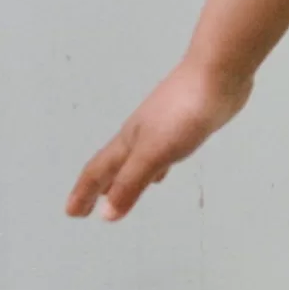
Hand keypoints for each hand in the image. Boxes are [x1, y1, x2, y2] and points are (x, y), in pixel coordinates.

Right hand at [66, 57, 253, 220]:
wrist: (217, 74)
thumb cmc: (182, 114)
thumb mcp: (153, 152)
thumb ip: (130, 183)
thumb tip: (106, 215)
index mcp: (128, 141)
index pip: (98, 171)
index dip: (83, 193)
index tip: (71, 214)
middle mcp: (139, 134)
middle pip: (113, 164)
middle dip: (98, 187)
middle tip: (87, 208)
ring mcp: (163, 127)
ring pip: (135, 158)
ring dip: (124, 177)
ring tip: (119, 193)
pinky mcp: (185, 124)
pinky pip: (160, 152)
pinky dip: (155, 166)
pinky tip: (163, 169)